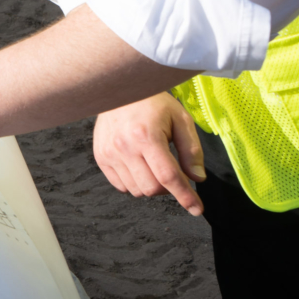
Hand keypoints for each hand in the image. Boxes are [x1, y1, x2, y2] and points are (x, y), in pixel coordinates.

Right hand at [93, 93, 205, 215]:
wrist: (121, 89)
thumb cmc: (153, 102)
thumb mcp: (180, 119)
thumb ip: (191, 150)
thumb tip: (197, 178)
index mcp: (147, 136)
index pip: (169, 177)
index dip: (185, 196)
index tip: (196, 209)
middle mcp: (125, 147)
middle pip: (152, 189)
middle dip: (168, 187)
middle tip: (172, 170)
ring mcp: (110, 153)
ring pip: (137, 191)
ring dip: (151, 185)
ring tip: (153, 163)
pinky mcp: (101, 157)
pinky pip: (121, 186)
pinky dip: (135, 182)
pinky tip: (139, 165)